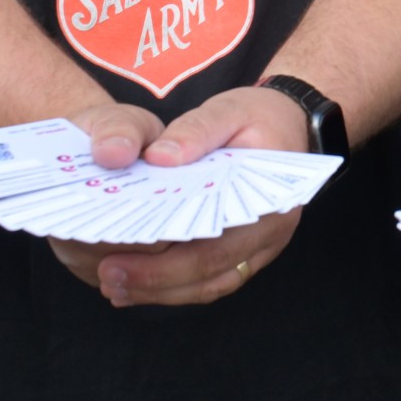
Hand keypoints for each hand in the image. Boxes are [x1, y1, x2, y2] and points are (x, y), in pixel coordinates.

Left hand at [51, 86, 310, 305]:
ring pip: (210, 284)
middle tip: (106, 276)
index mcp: (268, 203)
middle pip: (209, 274)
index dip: (163, 264)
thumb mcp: (229, 109)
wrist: (294, 121)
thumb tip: (157, 158)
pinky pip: (212, 279)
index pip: (213, 247)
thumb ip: (196, 131)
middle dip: (153, 282)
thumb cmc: (260, 115)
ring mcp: (261, 247)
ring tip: (114, 286)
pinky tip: (138, 283)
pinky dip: (176, 285)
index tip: (114, 261)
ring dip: (161, 291)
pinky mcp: (247, 250)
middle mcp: (269, 234)